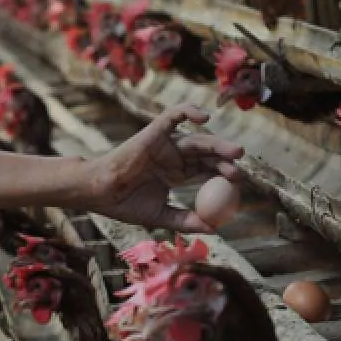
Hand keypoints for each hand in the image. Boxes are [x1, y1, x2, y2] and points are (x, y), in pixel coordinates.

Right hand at [86, 104, 243, 231]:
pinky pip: (173, 116)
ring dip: (217, 143)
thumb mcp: (160, 216)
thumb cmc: (124, 205)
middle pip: (206, 154)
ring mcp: (164, 144)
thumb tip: (215, 228)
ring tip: (235, 152)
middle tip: (240, 172)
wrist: (99, 193)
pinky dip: (188, 111)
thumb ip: (185, 220)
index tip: (238, 186)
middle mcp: (173, 156)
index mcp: (175, 173)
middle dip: (225, 160)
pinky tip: (204, 118)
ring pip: (197, 138)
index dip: (223, 175)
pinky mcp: (153, 132)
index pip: (206, 171)